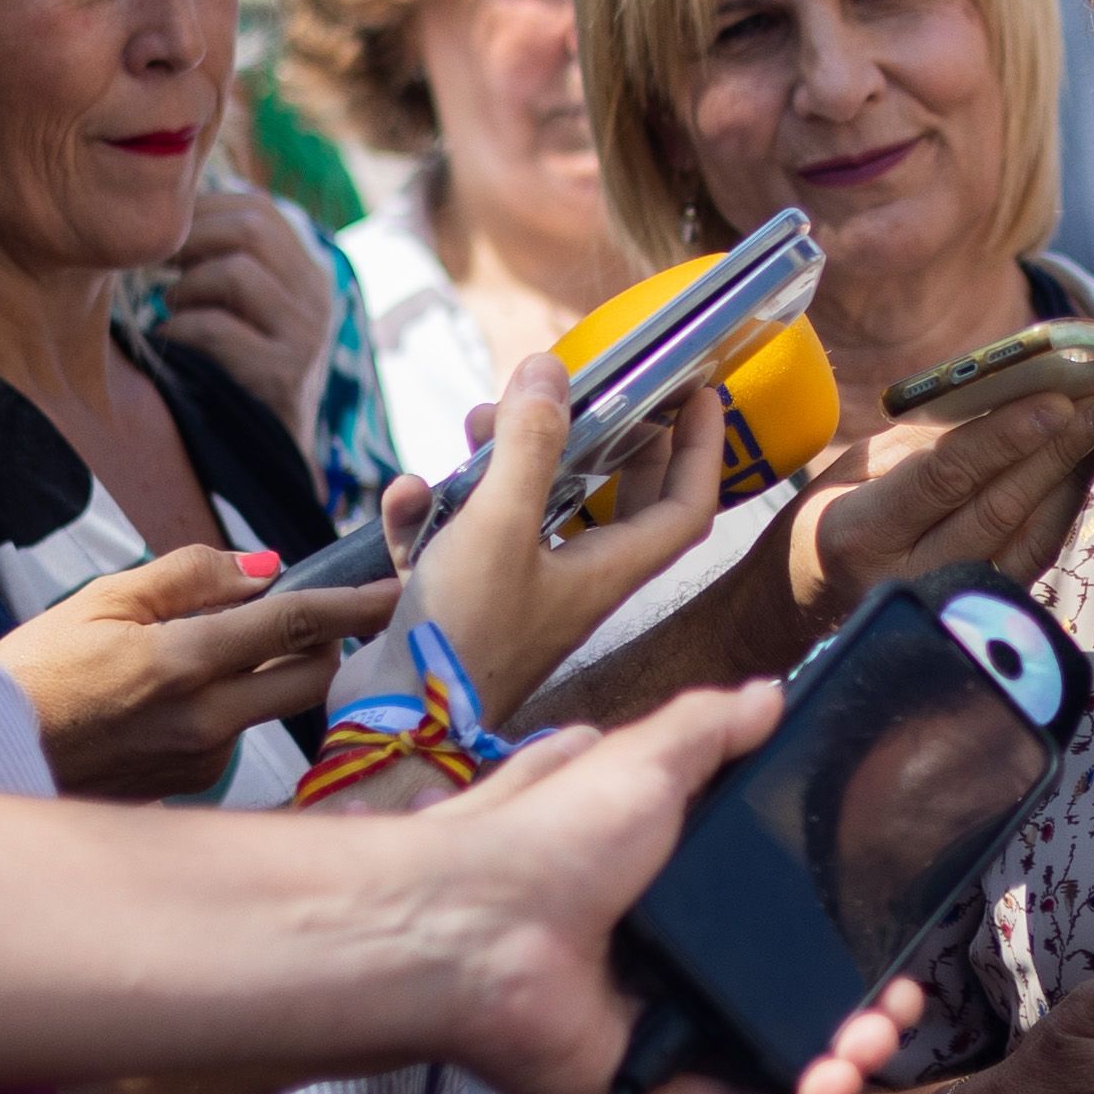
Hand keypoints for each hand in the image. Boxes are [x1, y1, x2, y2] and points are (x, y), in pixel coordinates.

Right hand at [0, 548, 398, 798]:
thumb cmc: (37, 669)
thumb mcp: (103, 600)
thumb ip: (190, 575)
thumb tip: (265, 568)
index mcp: (180, 664)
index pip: (293, 625)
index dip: (353, 604)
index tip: (396, 589)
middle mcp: (202, 721)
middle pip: (310, 679)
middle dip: (328, 644)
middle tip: (314, 615)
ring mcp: (200, 762)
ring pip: (274, 711)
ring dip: (274, 677)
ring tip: (223, 652)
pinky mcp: (190, 787)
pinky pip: (237, 739)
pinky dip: (232, 710)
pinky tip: (184, 700)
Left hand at [156, 186, 339, 453]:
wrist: (270, 451)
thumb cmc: (240, 372)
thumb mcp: (248, 309)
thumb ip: (226, 262)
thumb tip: (168, 214)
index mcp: (308, 273)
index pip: (260, 209)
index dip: (204, 210)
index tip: (165, 234)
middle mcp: (317, 297)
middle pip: (252, 228)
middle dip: (190, 238)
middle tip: (156, 263)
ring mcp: (307, 335)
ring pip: (236, 272)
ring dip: (185, 287)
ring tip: (171, 307)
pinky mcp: (284, 373)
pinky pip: (217, 328)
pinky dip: (180, 329)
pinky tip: (170, 341)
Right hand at [400, 353, 723, 712]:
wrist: (391, 724)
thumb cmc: (465, 634)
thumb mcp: (501, 524)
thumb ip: (529, 445)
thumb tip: (551, 369)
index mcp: (608, 569)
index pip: (686, 506)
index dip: (702, 449)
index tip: (702, 392)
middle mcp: (572, 581)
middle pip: (611, 500)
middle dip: (601, 439)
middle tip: (583, 390)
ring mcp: (515, 593)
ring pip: (525, 510)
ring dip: (500, 461)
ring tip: (472, 421)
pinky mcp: (460, 602)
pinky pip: (457, 542)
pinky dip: (433, 513)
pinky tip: (406, 493)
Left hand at [417, 683, 922, 1093]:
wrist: (471, 927)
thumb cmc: (553, 837)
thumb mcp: (642, 756)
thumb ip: (712, 728)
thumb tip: (773, 693)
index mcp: (674, 884)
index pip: (777, 909)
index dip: (839, 917)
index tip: (888, 917)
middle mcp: (674, 960)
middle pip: (790, 991)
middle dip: (861, 1001)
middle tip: (900, 1000)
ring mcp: (663, 1030)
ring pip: (773, 1057)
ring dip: (840, 1057)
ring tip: (874, 1041)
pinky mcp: (647, 1089)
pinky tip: (831, 1089)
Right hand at [780, 392, 1093, 630]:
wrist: (804, 609)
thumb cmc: (831, 521)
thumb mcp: (855, 469)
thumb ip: (926, 438)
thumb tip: (1008, 391)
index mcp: (862, 532)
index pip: (946, 477)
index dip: (1005, 437)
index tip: (1056, 399)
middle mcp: (907, 578)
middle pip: (999, 509)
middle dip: (1057, 451)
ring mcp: (947, 607)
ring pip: (1029, 540)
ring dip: (1071, 479)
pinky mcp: (978, 618)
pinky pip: (1033, 559)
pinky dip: (1062, 511)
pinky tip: (1080, 469)